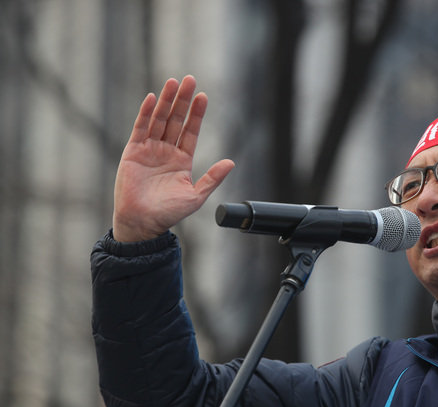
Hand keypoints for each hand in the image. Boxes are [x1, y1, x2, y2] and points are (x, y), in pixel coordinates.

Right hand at [112, 75, 234, 241]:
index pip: (191, 131)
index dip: (196, 114)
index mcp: (182, 160)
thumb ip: (213, 178)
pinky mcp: (133, 151)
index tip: (203, 96)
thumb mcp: (196, 195)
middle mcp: (166, 151)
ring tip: (173, 82)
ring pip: (159, 120)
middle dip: (183, 100)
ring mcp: (149, 149)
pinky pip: (140, 128)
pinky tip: (152, 99)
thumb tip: (231, 162)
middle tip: (189, 79)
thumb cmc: (169, 213)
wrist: (143, 222)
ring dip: (166, 101)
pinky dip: (146, 113)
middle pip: (176, 120)